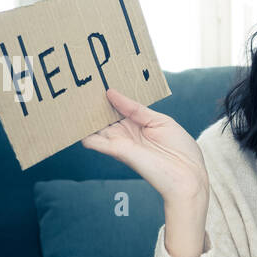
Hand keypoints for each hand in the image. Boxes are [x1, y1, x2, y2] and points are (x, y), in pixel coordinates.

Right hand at [82, 88, 209, 205]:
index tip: (95, 80)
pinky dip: (84, 134)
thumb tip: (111, 93)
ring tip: (69, 100)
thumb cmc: (180, 150)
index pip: (118, 106)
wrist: (187, 176)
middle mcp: (126, 132)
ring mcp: (120, 141)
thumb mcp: (160, 121)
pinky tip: (72, 124)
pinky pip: (94, 142)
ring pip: (96, 127)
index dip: (107, 95)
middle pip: (104, 115)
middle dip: (92, 103)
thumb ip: (136, 108)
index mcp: (139, 123)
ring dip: (84, 117)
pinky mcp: (117, 151)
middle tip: (78, 86)